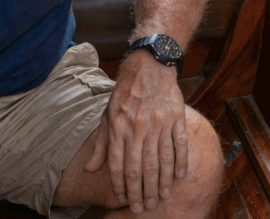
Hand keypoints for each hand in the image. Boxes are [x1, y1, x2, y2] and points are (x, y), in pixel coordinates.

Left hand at [84, 50, 186, 213]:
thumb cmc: (125, 93)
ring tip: (162, 197)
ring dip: (162, 182)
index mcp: (119, 127)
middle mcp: (138, 127)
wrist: (149, 66)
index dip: (122, 186)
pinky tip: (179, 177)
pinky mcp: (176, 116)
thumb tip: (89, 169)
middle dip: (142, 191)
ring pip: (161, 159)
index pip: (119, 165)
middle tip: (145, 207)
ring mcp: (159, 122)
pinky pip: (179, 144)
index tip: (126, 201)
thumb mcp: (107, 115)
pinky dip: (180, 162)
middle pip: (140, 167)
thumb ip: (101, 144)